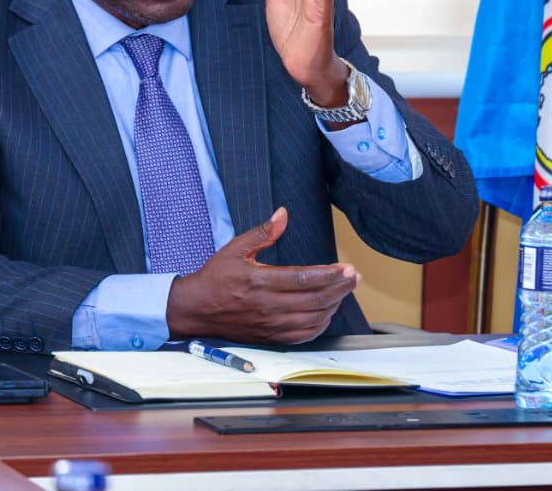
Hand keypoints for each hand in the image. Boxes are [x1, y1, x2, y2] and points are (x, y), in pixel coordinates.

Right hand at [165, 208, 360, 344]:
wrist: (197, 309)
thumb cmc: (215, 278)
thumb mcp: (235, 248)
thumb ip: (263, 232)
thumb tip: (282, 214)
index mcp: (260, 281)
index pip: (303, 279)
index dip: (329, 275)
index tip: (346, 268)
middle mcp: (268, 306)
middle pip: (315, 299)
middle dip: (340, 288)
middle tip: (354, 277)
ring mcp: (271, 324)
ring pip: (313, 318)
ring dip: (334, 305)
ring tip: (344, 290)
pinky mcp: (271, 337)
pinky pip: (304, 335)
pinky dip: (321, 324)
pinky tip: (327, 312)